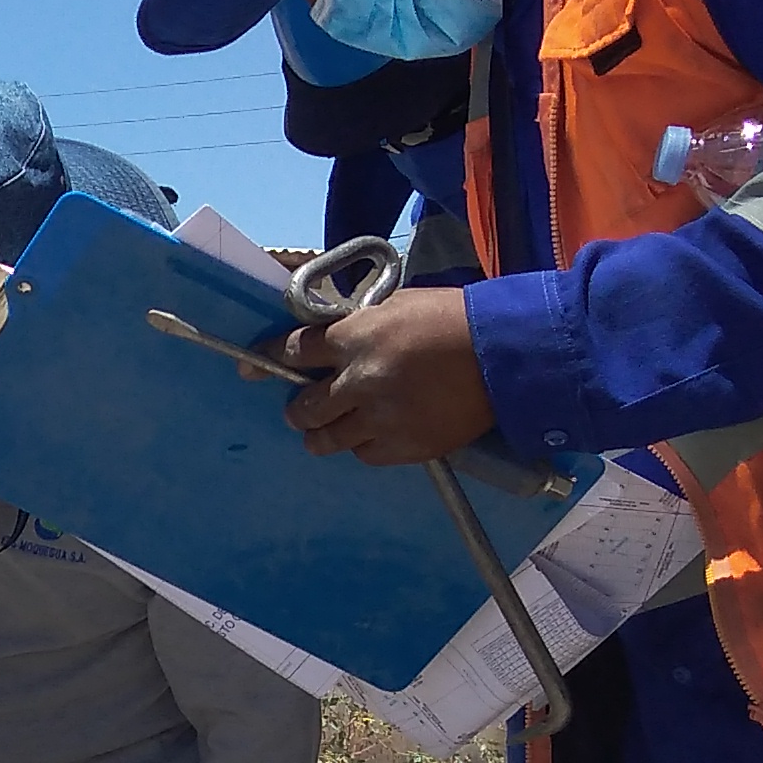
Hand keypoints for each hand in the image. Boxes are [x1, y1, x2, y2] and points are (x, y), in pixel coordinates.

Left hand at [280, 286, 496, 465]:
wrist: (506, 354)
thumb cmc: (454, 319)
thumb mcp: (397, 306)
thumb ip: (358, 327)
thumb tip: (328, 341)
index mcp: (354, 338)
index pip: (293, 351)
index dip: (270, 357)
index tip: (255, 365)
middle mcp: (359, 382)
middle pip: (302, 407)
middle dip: (298, 406)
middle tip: (304, 405)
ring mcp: (380, 419)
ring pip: (325, 440)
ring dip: (321, 433)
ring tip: (330, 427)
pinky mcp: (404, 447)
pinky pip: (363, 455)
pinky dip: (362, 445)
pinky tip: (373, 433)